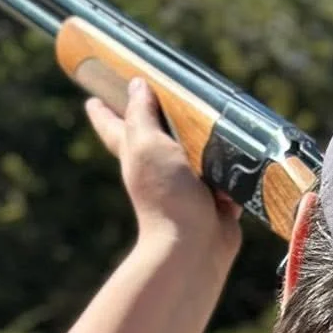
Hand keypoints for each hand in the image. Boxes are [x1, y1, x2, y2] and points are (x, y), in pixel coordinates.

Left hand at [85, 78, 241, 271]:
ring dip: (200, 135)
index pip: (112, 125)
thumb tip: (136, 85)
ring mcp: (188, 184)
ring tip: (208, 108)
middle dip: (155, 115)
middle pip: (154, 134)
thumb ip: (141, 115)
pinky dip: (230, 163)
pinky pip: (224, 173)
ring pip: (192, 151)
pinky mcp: (215, 198)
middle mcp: (159, 168)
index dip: (103, 109)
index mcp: (136, 153)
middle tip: (159, 91)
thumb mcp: (147, 145)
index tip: (92, 95)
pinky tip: (240, 146)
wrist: (193, 246)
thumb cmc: (166, 196)